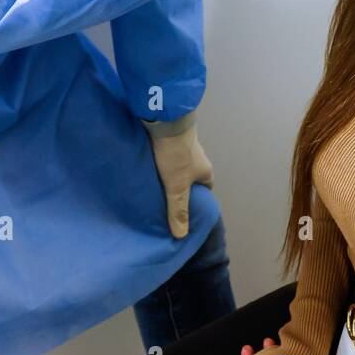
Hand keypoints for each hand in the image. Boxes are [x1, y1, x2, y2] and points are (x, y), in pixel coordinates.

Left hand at [142, 116, 212, 238]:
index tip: (183, 213)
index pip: (204, 192)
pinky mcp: (170, 141)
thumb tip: (181, 235)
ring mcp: (184, 149)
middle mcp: (198, 159)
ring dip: (168, 177)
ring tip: (154, 190)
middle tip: (165, 203)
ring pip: (177, 169)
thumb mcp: (176, 187)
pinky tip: (149, 172)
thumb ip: (178, 209)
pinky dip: (160, 166)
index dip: (195, 203)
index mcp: (205, 171)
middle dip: (179, 191)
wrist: (166, 120)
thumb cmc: (176, 155)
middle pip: (190, 181)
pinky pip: (167, 158)